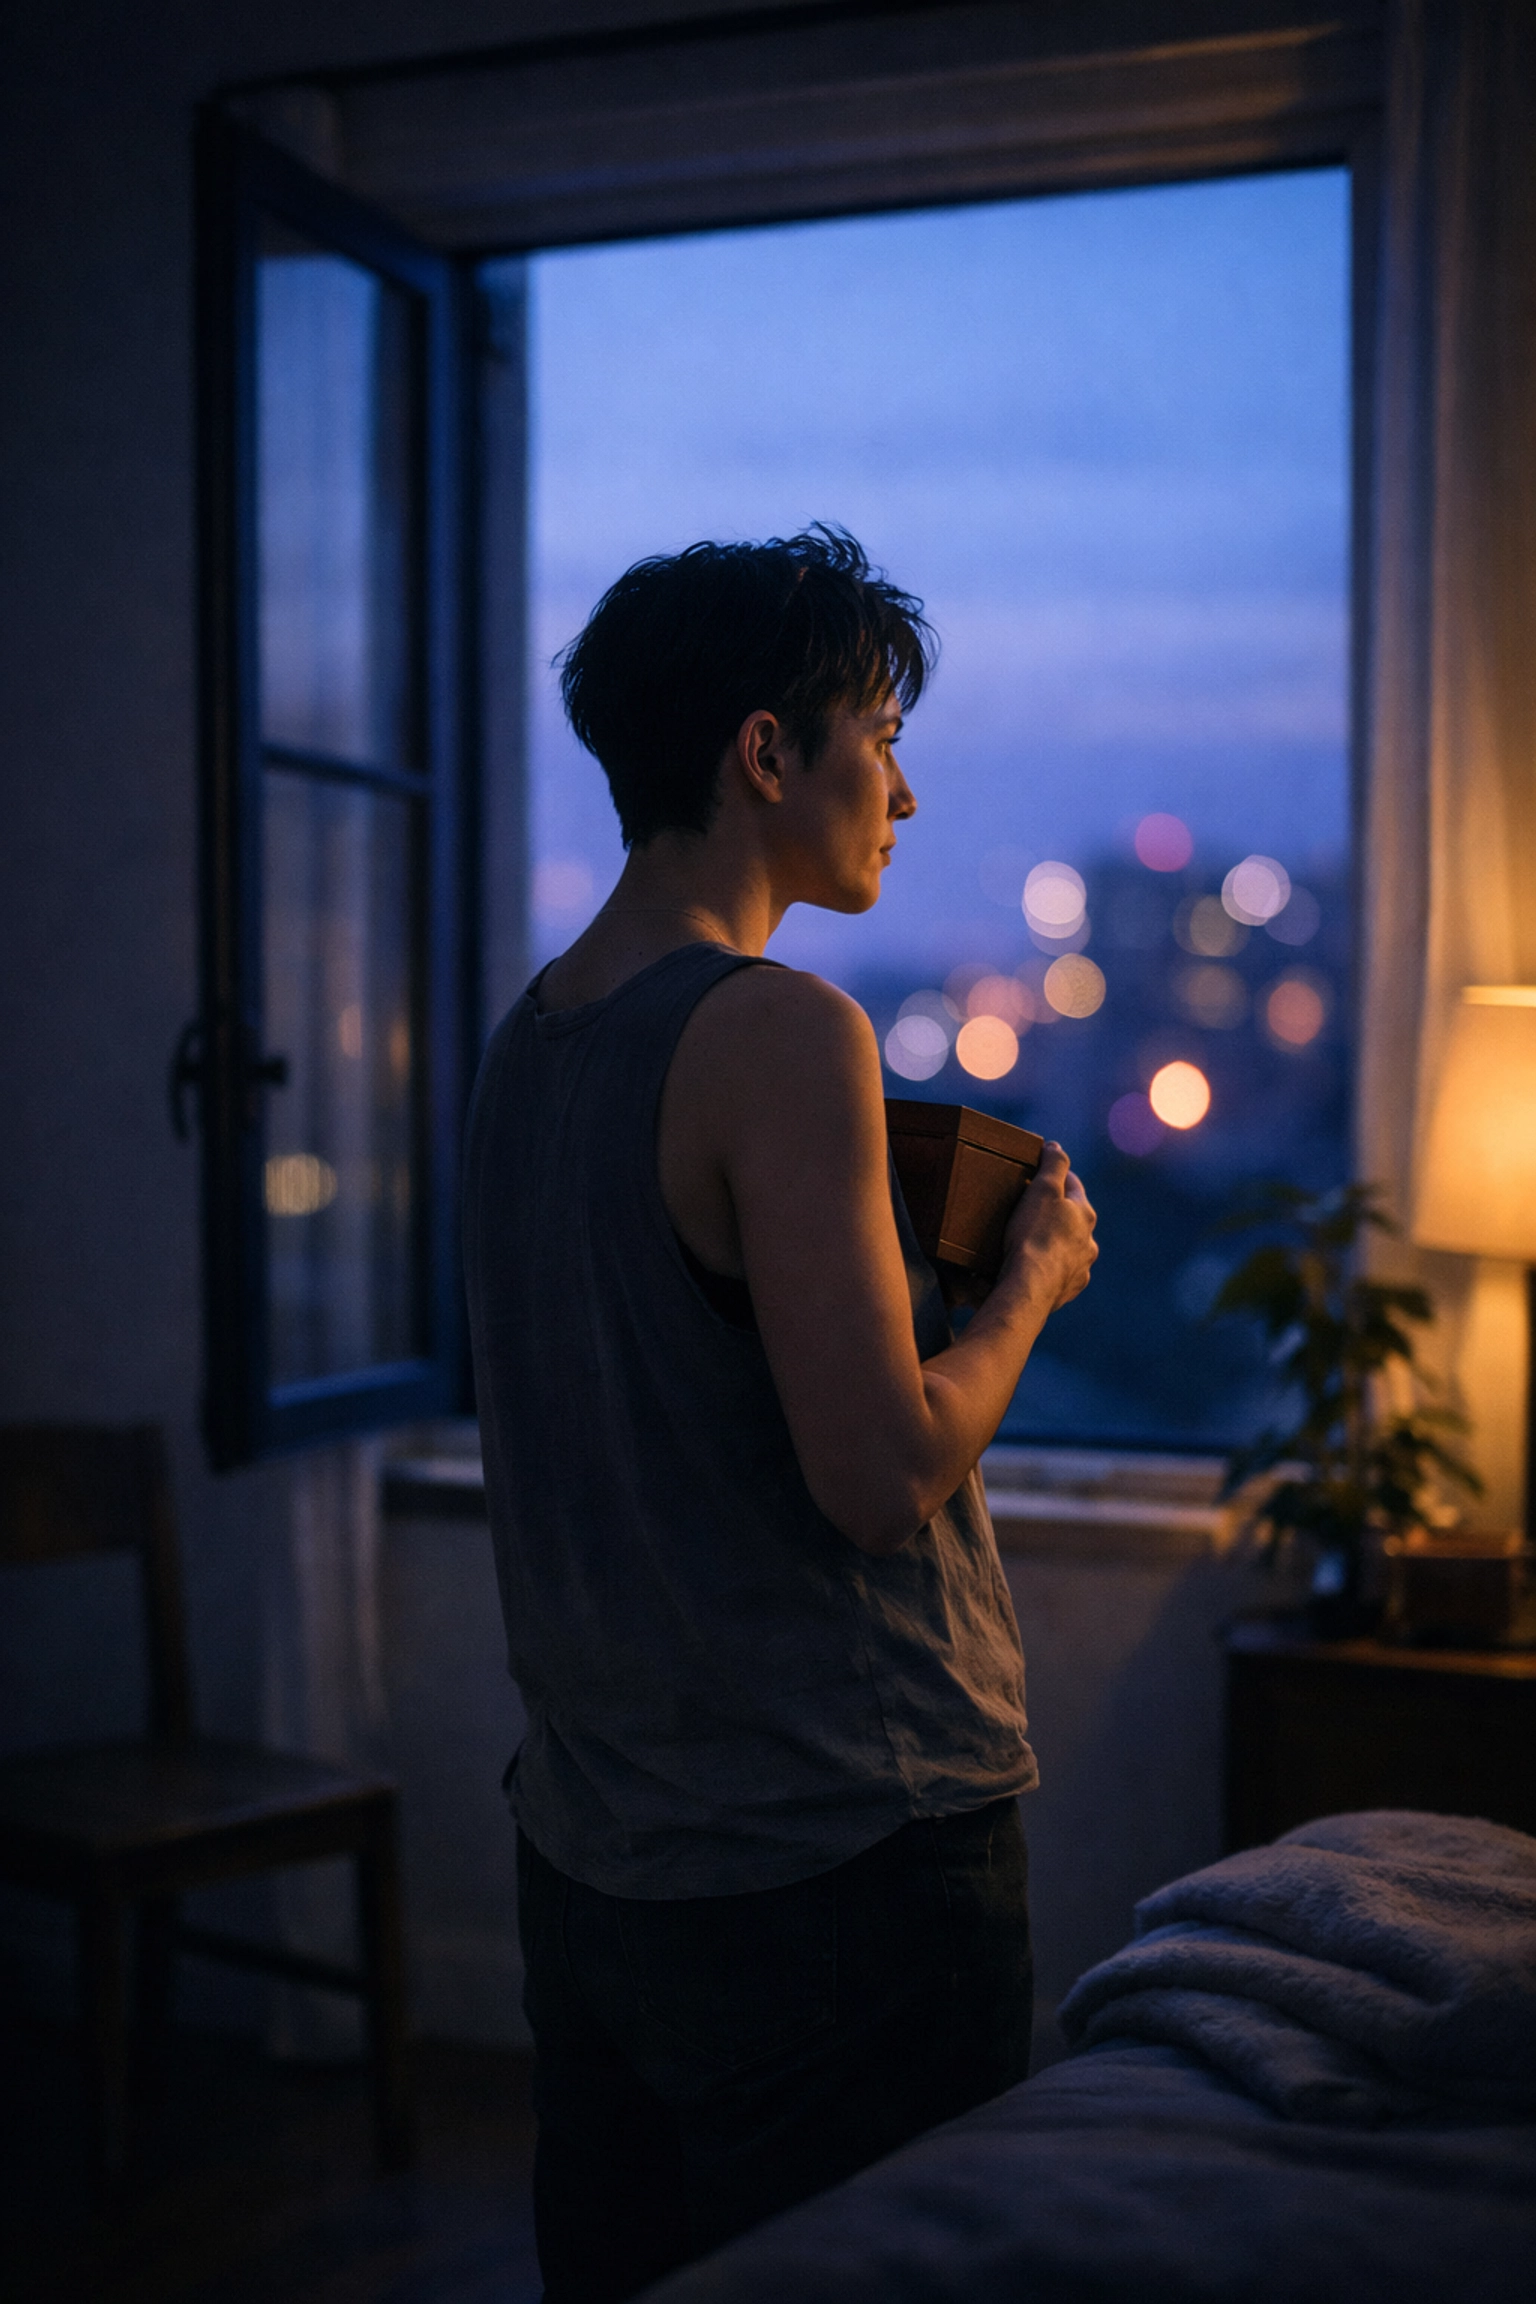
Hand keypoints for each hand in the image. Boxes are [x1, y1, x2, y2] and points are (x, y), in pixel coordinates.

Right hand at [1001, 1142, 1097, 1311]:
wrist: (1030, 1286)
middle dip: (1057, 1213)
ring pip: (1070, 1249)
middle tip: (1031, 1210)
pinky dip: (1050, 1269)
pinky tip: (1034, 1269)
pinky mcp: (1068, 1290)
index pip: (1073, 1185)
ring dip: (1056, 1244)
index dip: (1056, 1176)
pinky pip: (1060, 1274)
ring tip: (1032, 1244)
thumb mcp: (1043, 1189)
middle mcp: (1089, 1241)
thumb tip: (1056, 1146)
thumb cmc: (1034, 1235)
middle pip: (1073, 1219)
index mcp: (1084, 1213)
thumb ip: (1053, 1164)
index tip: (1040, 1173)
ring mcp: (1081, 1268)